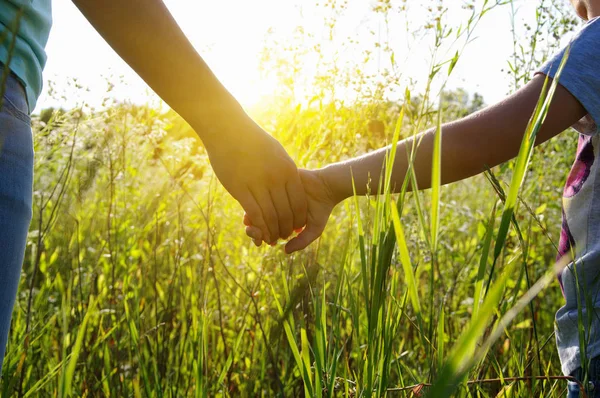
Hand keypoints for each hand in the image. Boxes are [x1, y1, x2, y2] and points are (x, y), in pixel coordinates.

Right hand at [203, 117, 306, 243]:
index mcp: (288, 171)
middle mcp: (276, 179)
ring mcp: (258, 184)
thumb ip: (284, 170)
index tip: (296, 227)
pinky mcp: (240, 189)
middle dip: (285, 229)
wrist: (228, 130)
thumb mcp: (276, 153)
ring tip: (271, 239)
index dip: (298, 219)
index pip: (298, 203)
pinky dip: (258, 226)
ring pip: (270, 217)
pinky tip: (258, 232)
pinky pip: (253, 213)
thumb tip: (292, 182)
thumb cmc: (252, 140)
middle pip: (285, 213)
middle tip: (282, 237)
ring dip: (271, 231)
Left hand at [245, 168, 338, 252]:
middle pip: (255, 219)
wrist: (328, 187)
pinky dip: (258, 200)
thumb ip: (302, 241)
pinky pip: (260, 191)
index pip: (264, 229)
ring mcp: (272, 193)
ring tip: (254, 223)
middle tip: (255, 233)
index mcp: (279, 219)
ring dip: (252, 215)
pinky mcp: (274, 181)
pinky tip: (261, 208)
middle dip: (252, 228)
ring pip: (254, 205)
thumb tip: (284, 251)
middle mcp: (273, 206)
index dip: (259, 237)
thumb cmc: (321, 209)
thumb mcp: (314, 229)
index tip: (261, 242)